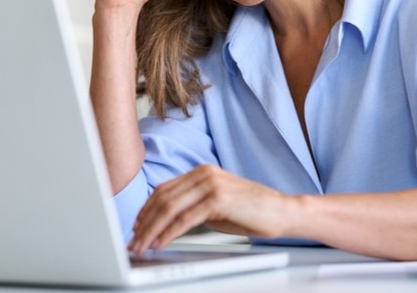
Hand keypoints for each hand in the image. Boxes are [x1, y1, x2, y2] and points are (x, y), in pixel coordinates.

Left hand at [128, 165, 293, 252]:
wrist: (283, 211)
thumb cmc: (252, 212)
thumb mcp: (216, 206)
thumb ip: (193, 207)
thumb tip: (168, 221)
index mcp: (201, 172)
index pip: (164, 190)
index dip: (147, 210)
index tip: (136, 227)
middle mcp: (204, 174)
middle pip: (163, 198)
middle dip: (144, 222)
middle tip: (133, 240)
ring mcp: (211, 184)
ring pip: (170, 208)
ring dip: (152, 230)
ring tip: (142, 245)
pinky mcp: (218, 199)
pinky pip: (185, 218)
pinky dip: (169, 232)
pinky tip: (161, 242)